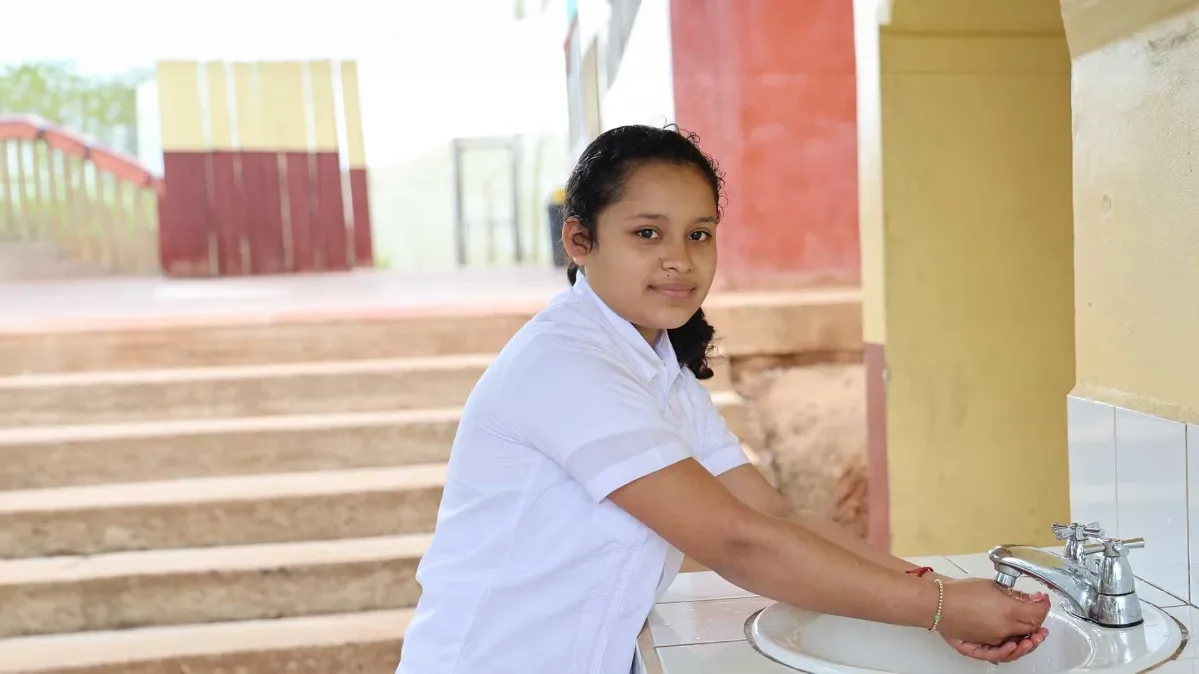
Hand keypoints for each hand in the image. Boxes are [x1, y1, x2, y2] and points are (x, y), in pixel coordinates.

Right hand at [934, 578, 1051, 651]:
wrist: (937, 604)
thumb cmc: (958, 592)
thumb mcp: (991, 586)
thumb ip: (1013, 595)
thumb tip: (1029, 599)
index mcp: (1008, 610)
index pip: (1037, 613)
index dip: (1043, 606)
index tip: (1042, 600)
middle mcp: (1004, 628)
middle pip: (1031, 628)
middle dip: (1039, 620)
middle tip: (1038, 610)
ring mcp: (995, 639)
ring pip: (1020, 643)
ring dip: (1030, 639)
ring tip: (1035, 635)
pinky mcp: (984, 646)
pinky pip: (1004, 652)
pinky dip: (1013, 650)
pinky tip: (1017, 644)